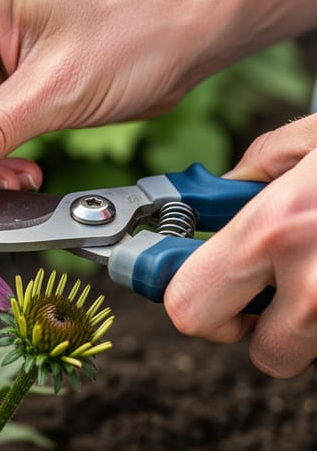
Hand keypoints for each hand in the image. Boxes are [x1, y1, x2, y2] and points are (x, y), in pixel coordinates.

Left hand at [164, 114, 316, 376]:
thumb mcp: (310, 140)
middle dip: (257, 327)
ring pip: (313, 352)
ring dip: (310, 322)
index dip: (194, 300)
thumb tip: (217, 194)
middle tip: (269, 289)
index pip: (190, 308)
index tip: (202, 285)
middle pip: (261, 355)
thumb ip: (253, 171)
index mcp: (277, 228)